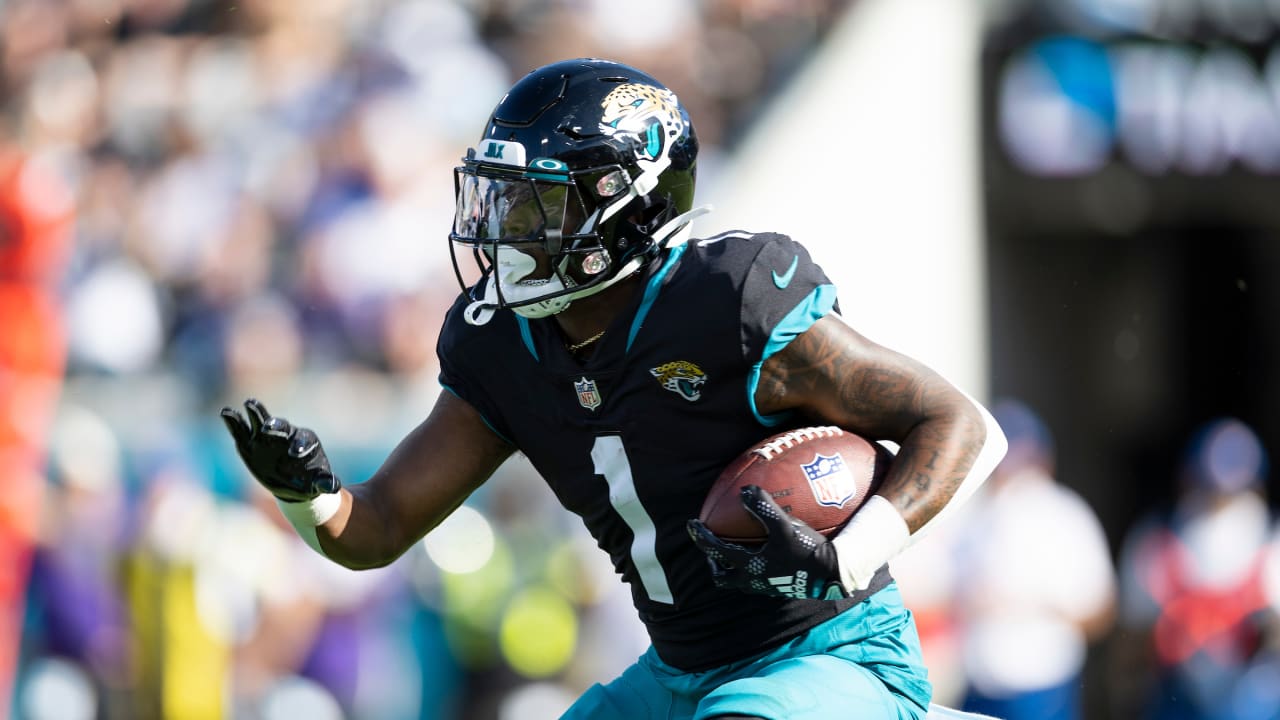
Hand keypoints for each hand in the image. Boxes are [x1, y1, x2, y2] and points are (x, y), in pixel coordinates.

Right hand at [220, 398, 340, 501]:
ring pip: (261, 422)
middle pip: (282, 427)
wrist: (293, 483)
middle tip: (269, 426)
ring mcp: (267, 437)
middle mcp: (286, 436)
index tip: (295, 454)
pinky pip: (241, 430)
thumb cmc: (310, 480)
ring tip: (249, 404)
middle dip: (276, 425)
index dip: (300, 446)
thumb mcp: (319, 483)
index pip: (303, 441)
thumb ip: (325, 483)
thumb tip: (333, 486)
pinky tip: (225, 412)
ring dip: (256, 414)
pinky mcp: (249, 443)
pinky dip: (234, 421)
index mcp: (306, 442)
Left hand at [687, 485, 845, 599]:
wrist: (833, 574)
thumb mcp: (784, 527)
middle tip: (712, 549)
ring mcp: (768, 588)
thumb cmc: (807, 551)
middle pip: (723, 578)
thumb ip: (763, 508)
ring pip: (741, 582)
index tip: (692, 524)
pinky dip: (757, 566)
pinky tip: (768, 553)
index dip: (701, 537)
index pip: (715, 552)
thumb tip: (745, 491)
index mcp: (749, 567)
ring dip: (734, 568)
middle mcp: (754, 582)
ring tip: (736, 552)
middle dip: (714, 564)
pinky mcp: (782, 589)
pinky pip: (762, 579)